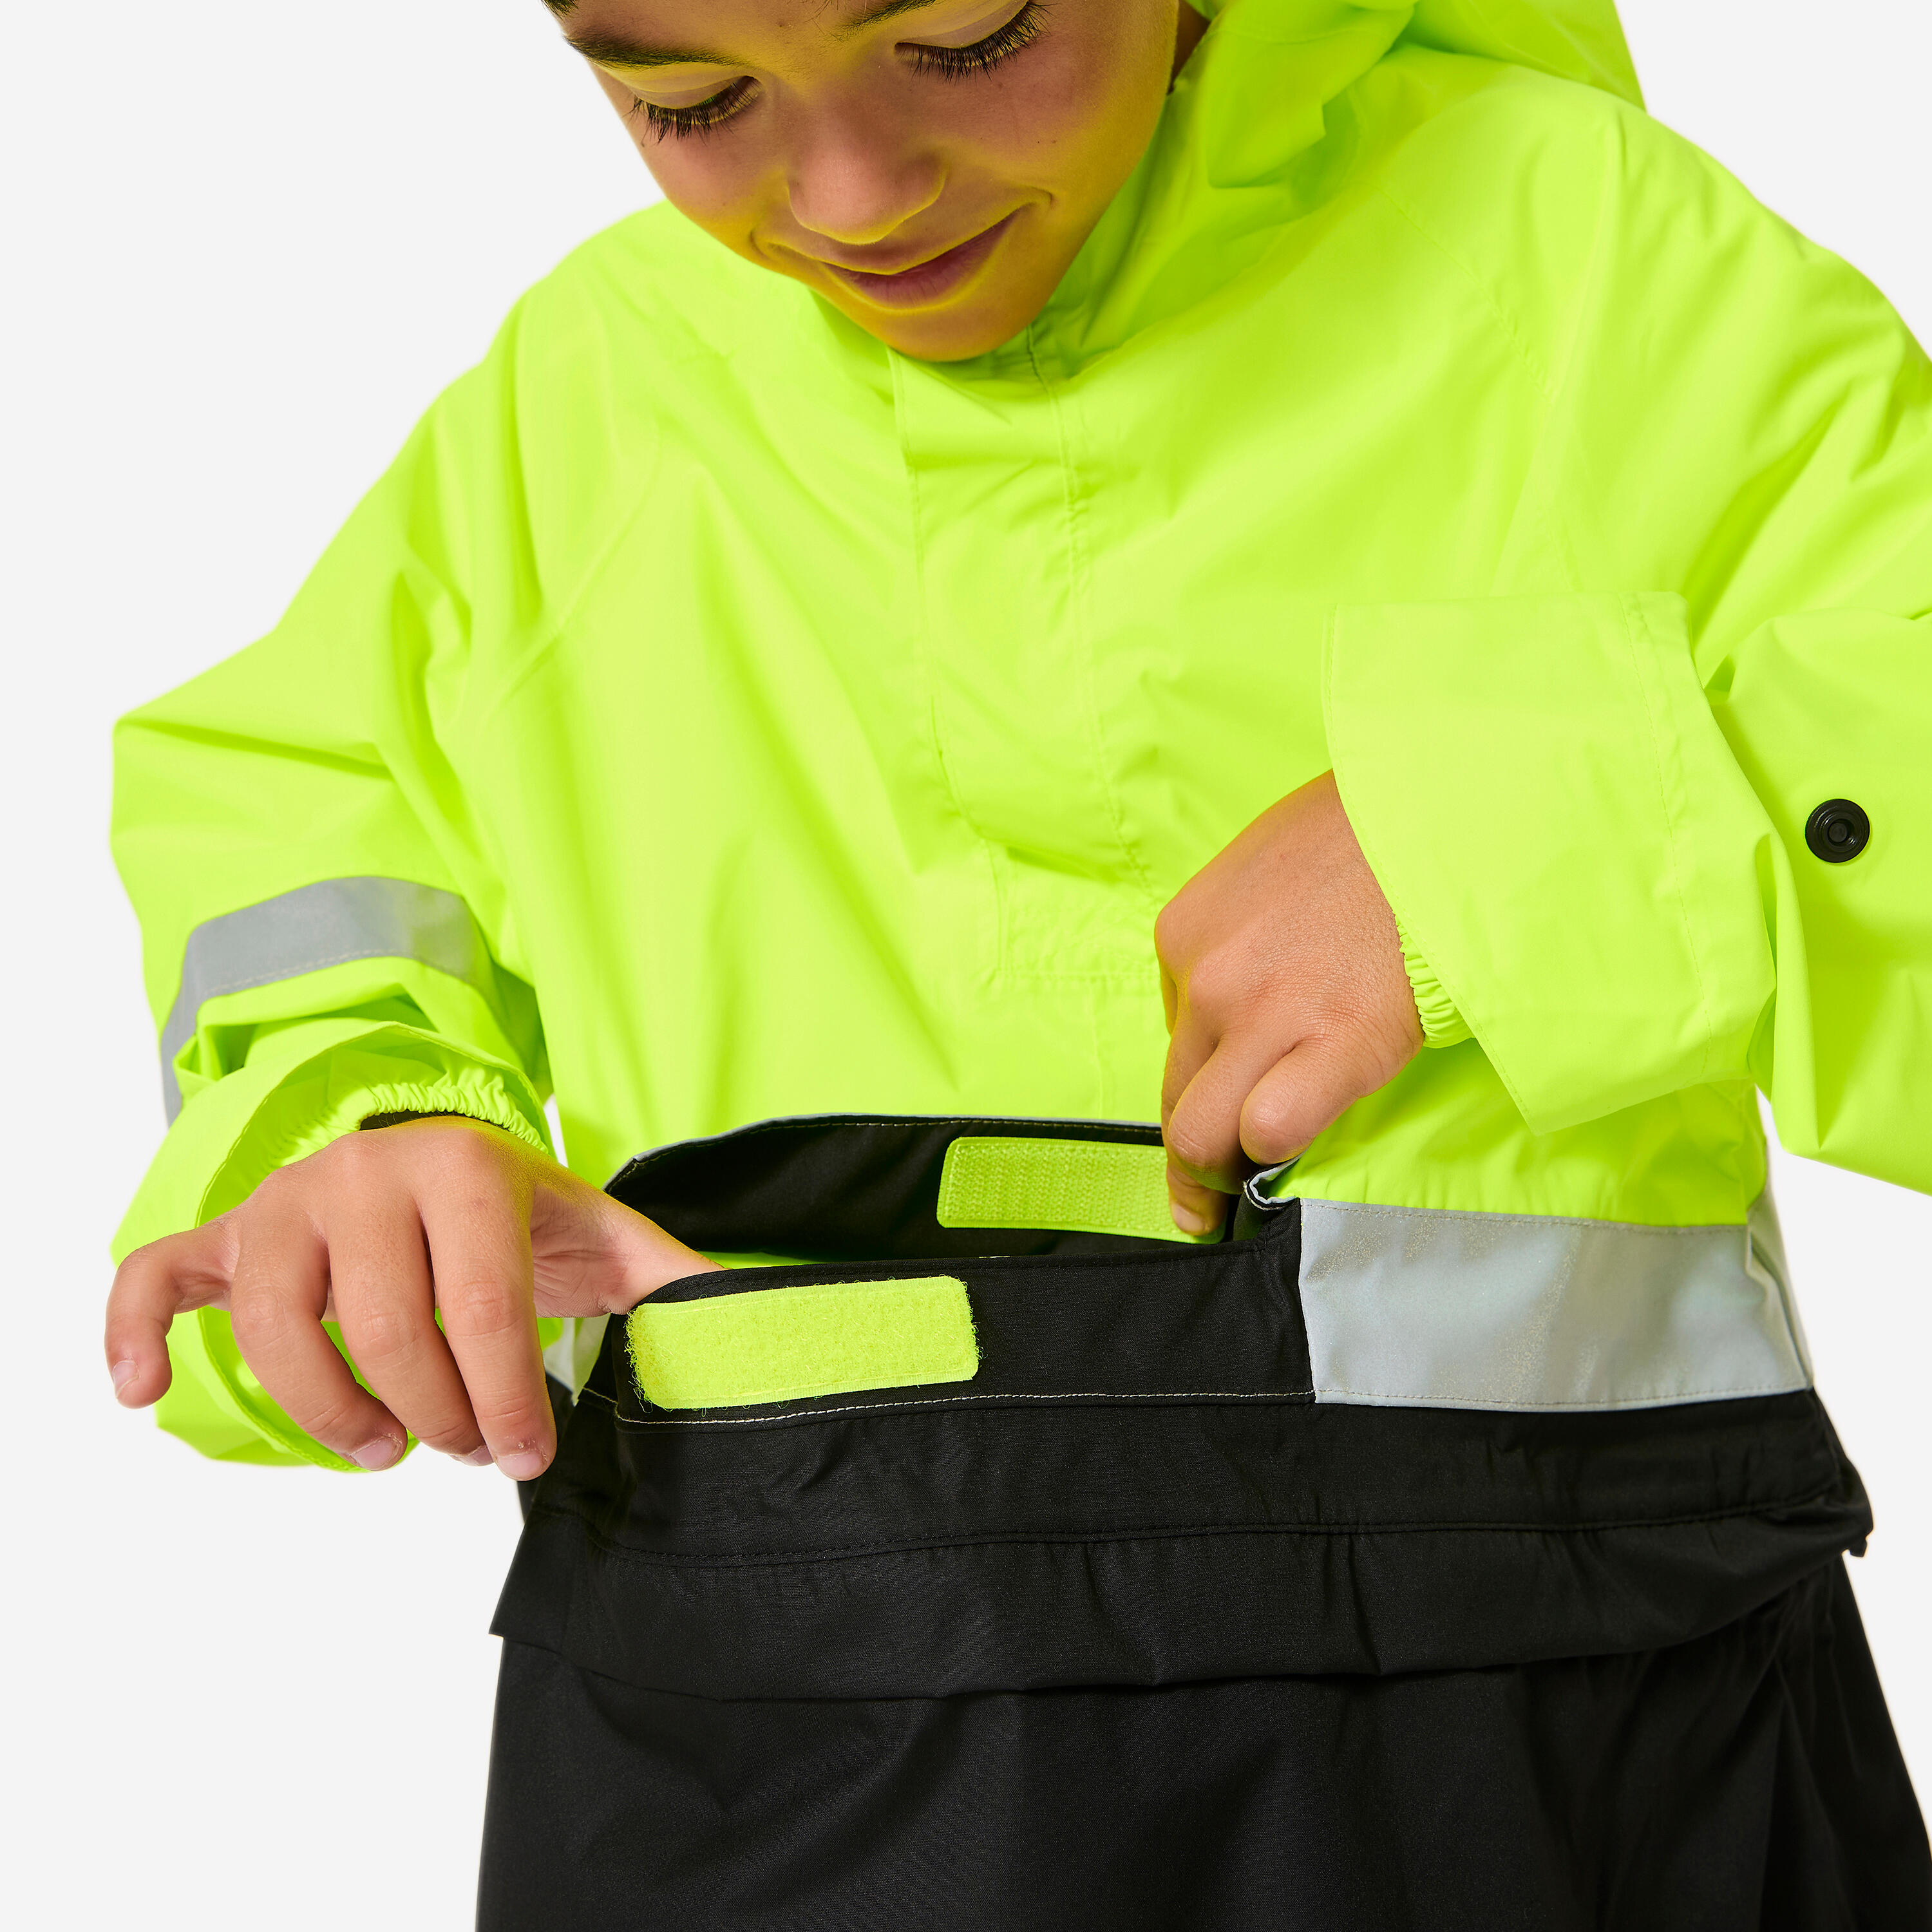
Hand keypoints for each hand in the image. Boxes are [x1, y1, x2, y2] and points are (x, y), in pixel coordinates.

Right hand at [105, 1117, 717, 1475]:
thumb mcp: (599, 1229)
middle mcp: (364, 1170)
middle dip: (436, 1415)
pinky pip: (157, 1275)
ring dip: (325, 1410)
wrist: (432, 1151)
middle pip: (386, 1330)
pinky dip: (132, 1332)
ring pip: (277, 1325)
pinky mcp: (230, 1231)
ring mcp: (287, 1200)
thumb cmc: (519, 1208)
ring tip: (377, 1449)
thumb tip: (759, 1316)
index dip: (507, 1400)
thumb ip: (669, 1275)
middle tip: (467, 1448)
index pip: (480, 1308)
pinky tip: (138, 1395)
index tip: (527, 1454)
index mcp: (464, 1167)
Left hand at [1156, 772, 1422, 1233]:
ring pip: (1203, 1133)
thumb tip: (1255, 995)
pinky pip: (1274, 1130)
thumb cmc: (1369, 828)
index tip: (1224, 1103)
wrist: (1448, 802)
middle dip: (1191, 1156)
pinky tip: (1294, 1165)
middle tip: (1209, 1197)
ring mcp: (1264, 1013)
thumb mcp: (1269, 867)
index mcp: (1186, 932)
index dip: (1205, 1078)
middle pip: (1176, 1099)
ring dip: (1223, 1176)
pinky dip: (1278, 1156)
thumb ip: (1244, 936)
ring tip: (1245, 1201)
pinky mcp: (1335, 1041)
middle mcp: (1208, 976)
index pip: (1176, 1039)